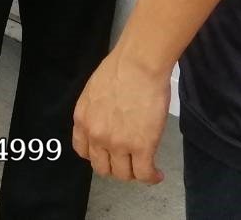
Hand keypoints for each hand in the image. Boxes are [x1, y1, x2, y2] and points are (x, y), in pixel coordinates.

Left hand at [72, 49, 170, 184]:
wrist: (139, 64)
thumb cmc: (121, 68)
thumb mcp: (94, 91)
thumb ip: (95, 112)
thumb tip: (107, 120)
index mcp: (83, 120)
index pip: (83, 151)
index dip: (97, 155)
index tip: (107, 154)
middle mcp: (97, 136)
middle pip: (103, 168)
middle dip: (115, 166)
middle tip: (128, 160)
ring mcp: (118, 144)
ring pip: (124, 175)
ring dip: (134, 173)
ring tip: (144, 166)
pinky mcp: (141, 147)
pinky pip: (144, 174)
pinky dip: (151, 177)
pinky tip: (157, 174)